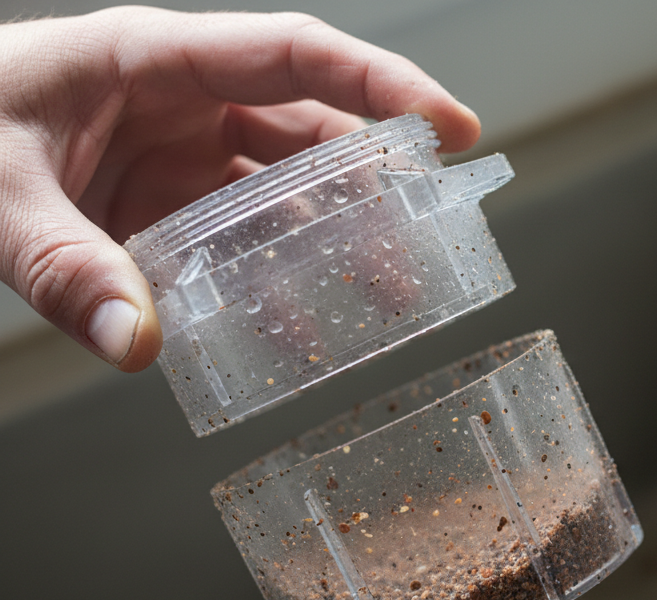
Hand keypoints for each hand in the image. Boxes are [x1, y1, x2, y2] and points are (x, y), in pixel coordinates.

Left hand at [0, 7, 478, 370]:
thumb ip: (62, 264)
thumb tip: (136, 343)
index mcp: (155, 62)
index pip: (297, 57)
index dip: (384, 86)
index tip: (451, 128)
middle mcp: (181, 103)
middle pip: (309, 129)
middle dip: (377, 182)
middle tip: (427, 238)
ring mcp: (173, 154)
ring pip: (282, 189)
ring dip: (336, 238)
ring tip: (384, 294)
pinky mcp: (156, 203)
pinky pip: (234, 239)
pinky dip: (270, 279)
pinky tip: (298, 324)